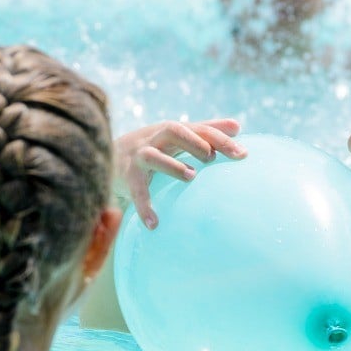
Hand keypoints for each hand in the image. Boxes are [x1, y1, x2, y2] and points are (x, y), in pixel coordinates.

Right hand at [115, 119, 246, 228]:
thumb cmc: (153, 146)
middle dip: (195, 142)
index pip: (199, 129)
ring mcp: (139, 156)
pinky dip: (144, 206)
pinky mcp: (127, 176)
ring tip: (191, 176)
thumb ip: (206, 130)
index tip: (243, 154)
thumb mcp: (177, 136)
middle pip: (175, 130)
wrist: (106, 154)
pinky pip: (136, 191)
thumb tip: (238, 126)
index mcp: (172, 130)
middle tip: (211, 157)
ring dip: (172, 165)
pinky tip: (154, 224)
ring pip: (153, 156)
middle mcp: (155, 139)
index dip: (221, 139)